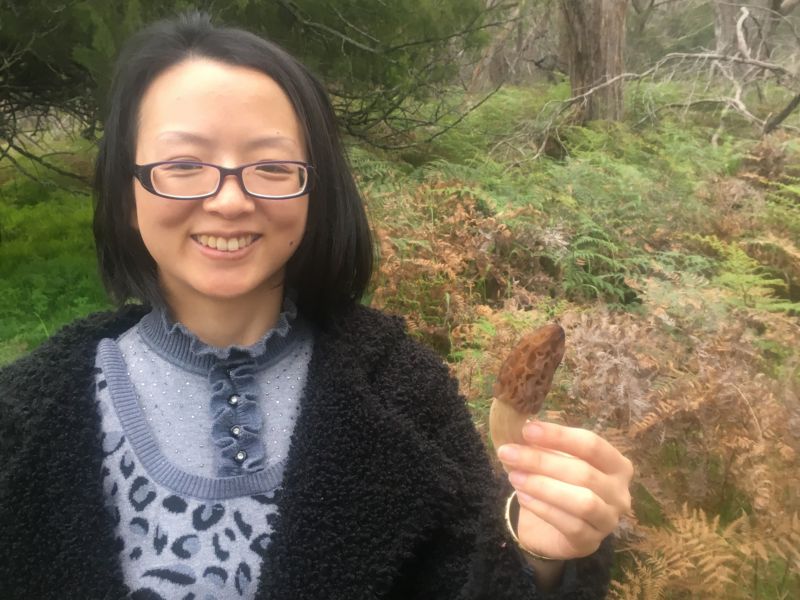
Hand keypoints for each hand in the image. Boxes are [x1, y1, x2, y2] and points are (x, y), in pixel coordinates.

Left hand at [497, 421, 632, 559]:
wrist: (552, 526)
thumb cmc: (558, 483)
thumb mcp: (553, 459)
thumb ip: (542, 445)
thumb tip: (517, 426)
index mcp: (617, 464)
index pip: (592, 444)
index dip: (559, 436)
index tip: (527, 429)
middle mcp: (620, 492)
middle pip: (584, 472)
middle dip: (541, 461)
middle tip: (508, 452)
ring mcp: (609, 519)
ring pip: (582, 501)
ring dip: (543, 486)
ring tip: (514, 476)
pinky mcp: (592, 542)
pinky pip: (570, 525)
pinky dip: (543, 508)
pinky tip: (523, 497)